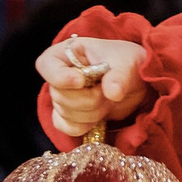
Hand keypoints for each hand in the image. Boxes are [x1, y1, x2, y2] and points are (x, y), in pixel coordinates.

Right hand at [36, 36, 150, 137]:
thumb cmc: (126, 62)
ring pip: (66, 114)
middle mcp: (59, 75)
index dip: (60, 77)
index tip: (81, 81)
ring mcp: (62, 97)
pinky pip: (68, 128)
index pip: (46, 65)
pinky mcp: (69, 117)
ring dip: (94, 112)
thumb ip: (120, 76)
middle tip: (110, 89)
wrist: (135, 81)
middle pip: (59, 96)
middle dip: (90, 99)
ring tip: (109, 99)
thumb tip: (112, 92)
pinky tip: (101, 116)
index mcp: (66, 52)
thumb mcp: (128, 62)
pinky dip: (86, 126)